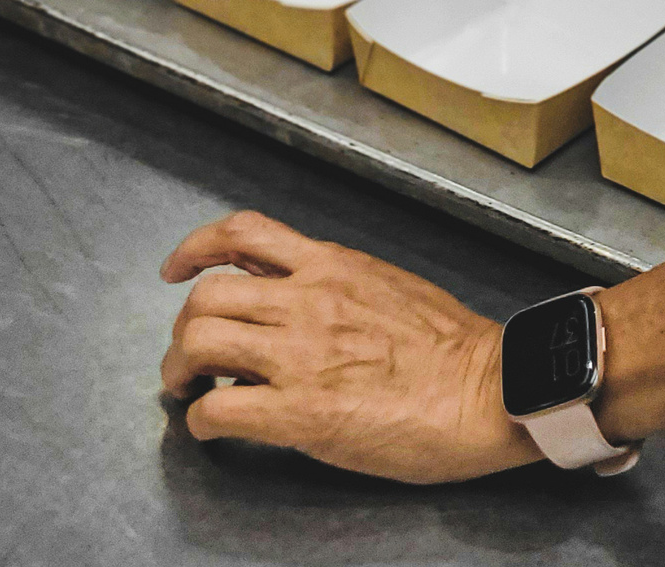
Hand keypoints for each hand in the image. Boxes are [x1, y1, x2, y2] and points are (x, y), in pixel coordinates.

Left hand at [158, 209, 539, 483]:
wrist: (486, 391)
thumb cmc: (453, 348)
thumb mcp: (388, 285)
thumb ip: (336, 286)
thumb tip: (294, 303)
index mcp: (331, 266)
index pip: (242, 234)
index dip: (194, 249)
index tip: (178, 269)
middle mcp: (307, 301)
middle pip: (205, 295)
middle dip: (183, 329)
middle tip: (190, 356)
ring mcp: (301, 355)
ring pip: (198, 342)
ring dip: (178, 371)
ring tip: (189, 390)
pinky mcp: (301, 412)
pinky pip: (217, 410)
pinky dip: (200, 422)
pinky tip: (213, 430)